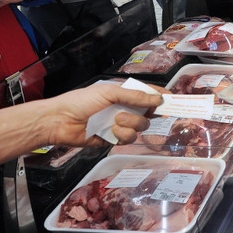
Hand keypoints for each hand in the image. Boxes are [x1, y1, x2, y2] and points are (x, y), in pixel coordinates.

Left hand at [44, 84, 165, 146]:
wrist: (60, 121)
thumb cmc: (81, 101)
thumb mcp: (110, 92)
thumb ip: (135, 96)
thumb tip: (158, 98)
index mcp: (124, 94)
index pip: (148, 94)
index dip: (161, 96)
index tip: (172, 99)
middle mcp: (124, 109)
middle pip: (148, 114)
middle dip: (140, 114)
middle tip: (125, 112)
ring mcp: (119, 125)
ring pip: (140, 128)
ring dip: (129, 125)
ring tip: (113, 122)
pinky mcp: (113, 139)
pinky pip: (128, 140)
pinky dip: (120, 136)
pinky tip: (109, 132)